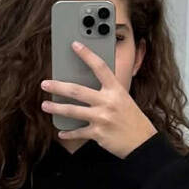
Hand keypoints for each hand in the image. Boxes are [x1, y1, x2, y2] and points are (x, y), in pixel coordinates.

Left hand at [40, 41, 157, 157]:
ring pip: (73, 111)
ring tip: (45, 106)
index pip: (100, 67)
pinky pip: (78, 132)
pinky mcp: (98, 133)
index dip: (87, 54)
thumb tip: (85, 86)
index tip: (75, 45)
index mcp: (116, 90)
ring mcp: (102, 118)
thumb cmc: (132, 119)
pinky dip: (68, 133)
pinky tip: (61, 132)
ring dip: (56, 108)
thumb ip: (108, 91)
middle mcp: (108, 102)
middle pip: (77, 90)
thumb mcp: (124, 99)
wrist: (143, 142)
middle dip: (58, 87)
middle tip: (45, 84)